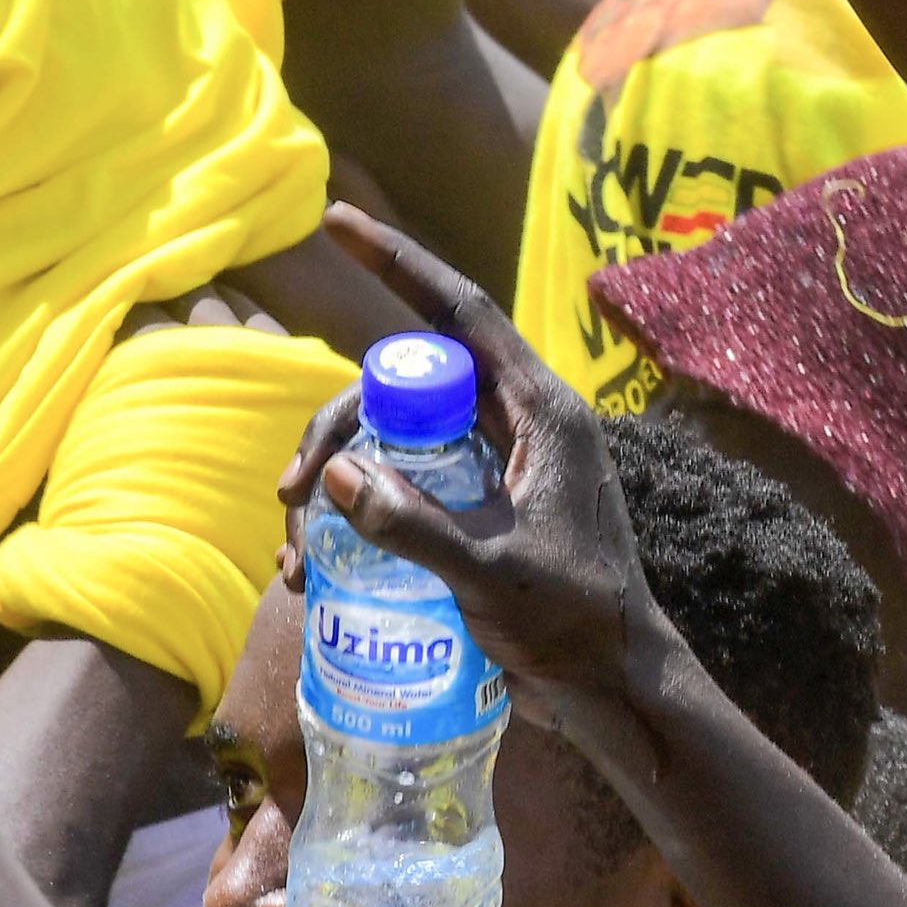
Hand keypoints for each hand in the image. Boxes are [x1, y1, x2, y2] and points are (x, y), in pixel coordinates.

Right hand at [267, 204, 679, 776]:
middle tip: (292, 495)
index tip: (336, 219)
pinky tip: (317, 571)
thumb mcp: (492, 575)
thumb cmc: (575, 625)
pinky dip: (357, 514)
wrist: (614, 688)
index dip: (398, 262)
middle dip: (336, 428)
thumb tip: (339, 473)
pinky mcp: (478, 508)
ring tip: (299, 560)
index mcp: (542, 413)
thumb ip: (415, 526)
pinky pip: (403, 483)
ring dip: (338, 483)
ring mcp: (496, 466)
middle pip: (403, 384)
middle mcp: (518, 425)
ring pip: (394, 437)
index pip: (462, 312)